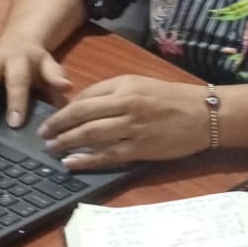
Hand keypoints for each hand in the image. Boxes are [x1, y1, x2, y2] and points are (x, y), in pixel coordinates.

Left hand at [38, 76, 210, 170]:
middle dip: (57, 127)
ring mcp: (133, 128)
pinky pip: (108, 155)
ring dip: (67, 143)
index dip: (63, 110)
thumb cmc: (171, 98)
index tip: (50, 120)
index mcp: (124, 86)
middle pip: (82, 115)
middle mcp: (126, 104)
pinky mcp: (141, 148)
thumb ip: (111, 91)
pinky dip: (87, 159)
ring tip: (52, 149)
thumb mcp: (140, 84)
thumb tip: (81, 105)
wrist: (204, 114)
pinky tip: (72, 162)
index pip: (85, 97)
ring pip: (91, 135)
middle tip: (42, 136)